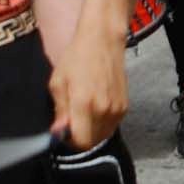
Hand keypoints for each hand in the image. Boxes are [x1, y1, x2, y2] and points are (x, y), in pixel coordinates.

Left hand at [50, 16, 126, 150]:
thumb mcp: (58, 82)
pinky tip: (95, 107)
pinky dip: (101, 123)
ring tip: (83, 112)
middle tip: (70, 122)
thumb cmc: (77, 57)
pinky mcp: (125, 107)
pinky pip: (111, 126)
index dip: (69, 141)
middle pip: (92, 142)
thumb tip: (59, 133)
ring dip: (91, 131)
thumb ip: (60, 111)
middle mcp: (104, 110)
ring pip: (102, 136)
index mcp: (85, 104)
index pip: (80, 142)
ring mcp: (117, 109)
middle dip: (79, 137)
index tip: (63, 132)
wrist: (103, 41)